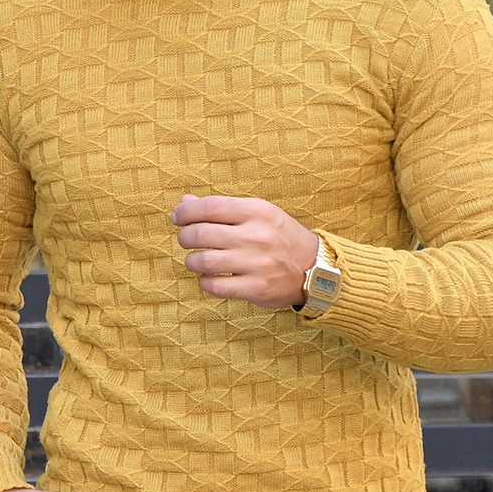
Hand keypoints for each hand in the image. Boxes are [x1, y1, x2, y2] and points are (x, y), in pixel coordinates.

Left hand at [170, 193, 318, 309]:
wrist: (315, 267)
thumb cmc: (279, 236)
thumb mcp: (257, 213)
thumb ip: (221, 208)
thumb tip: (184, 203)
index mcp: (257, 211)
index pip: (210, 206)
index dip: (186, 212)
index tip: (177, 216)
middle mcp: (257, 236)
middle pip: (201, 234)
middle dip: (184, 236)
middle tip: (186, 239)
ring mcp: (257, 264)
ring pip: (203, 261)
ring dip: (191, 260)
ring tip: (196, 259)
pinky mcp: (256, 288)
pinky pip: (214, 286)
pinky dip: (204, 281)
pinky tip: (210, 277)